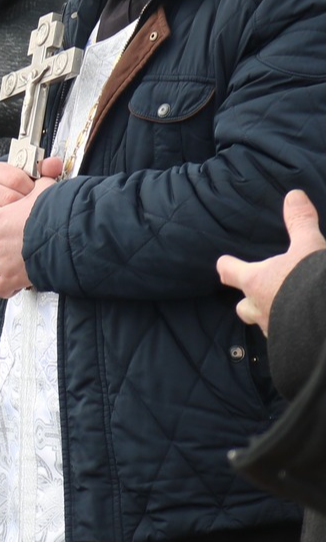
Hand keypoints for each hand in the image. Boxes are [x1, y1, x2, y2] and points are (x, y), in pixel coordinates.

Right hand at [0, 157, 59, 220]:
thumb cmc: (18, 187)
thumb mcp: (28, 175)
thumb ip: (43, 168)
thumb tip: (55, 164)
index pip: (15, 178)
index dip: (30, 186)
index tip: (36, 189)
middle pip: (10, 197)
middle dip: (26, 202)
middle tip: (34, 203)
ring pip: (5, 212)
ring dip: (20, 213)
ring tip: (28, 212)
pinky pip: (0, 224)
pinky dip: (12, 224)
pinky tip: (19, 222)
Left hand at [0, 165, 59, 298]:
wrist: (62, 234)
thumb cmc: (54, 212)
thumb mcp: (43, 190)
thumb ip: (39, 186)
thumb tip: (45, 176)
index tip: (0, 246)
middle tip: (6, 263)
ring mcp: (0, 262)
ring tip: (8, 276)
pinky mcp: (10, 278)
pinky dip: (4, 290)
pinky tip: (14, 287)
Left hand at [219, 190, 325, 336]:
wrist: (325, 326)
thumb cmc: (311, 282)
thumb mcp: (309, 247)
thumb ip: (300, 222)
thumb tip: (294, 194)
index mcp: (256, 281)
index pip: (229, 271)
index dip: (228, 266)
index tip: (225, 263)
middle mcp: (259, 308)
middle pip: (241, 307)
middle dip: (248, 301)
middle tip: (259, 293)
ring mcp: (274, 331)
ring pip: (263, 325)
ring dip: (270, 318)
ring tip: (284, 312)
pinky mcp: (290, 347)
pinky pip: (284, 340)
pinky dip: (290, 334)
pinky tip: (302, 331)